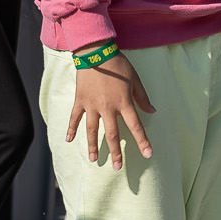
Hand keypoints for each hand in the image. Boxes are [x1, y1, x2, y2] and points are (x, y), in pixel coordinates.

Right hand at [67, 51, 153, 168]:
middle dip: (115, 152)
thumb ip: (142, 97)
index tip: (148, 154)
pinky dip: (71, 129)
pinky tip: (68, 140)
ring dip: (93, 146)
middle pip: (112, 134)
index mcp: (123, 103)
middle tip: (117, 167)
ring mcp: (92, 105)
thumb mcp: (135, 79)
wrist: (95, 52)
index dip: (142, 141)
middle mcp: (108, 108)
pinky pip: (75, 117)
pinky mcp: (80, 100)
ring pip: (92, 130)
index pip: (135, 126)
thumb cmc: (118, 64)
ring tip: (94, 160)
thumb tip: (152, 111)